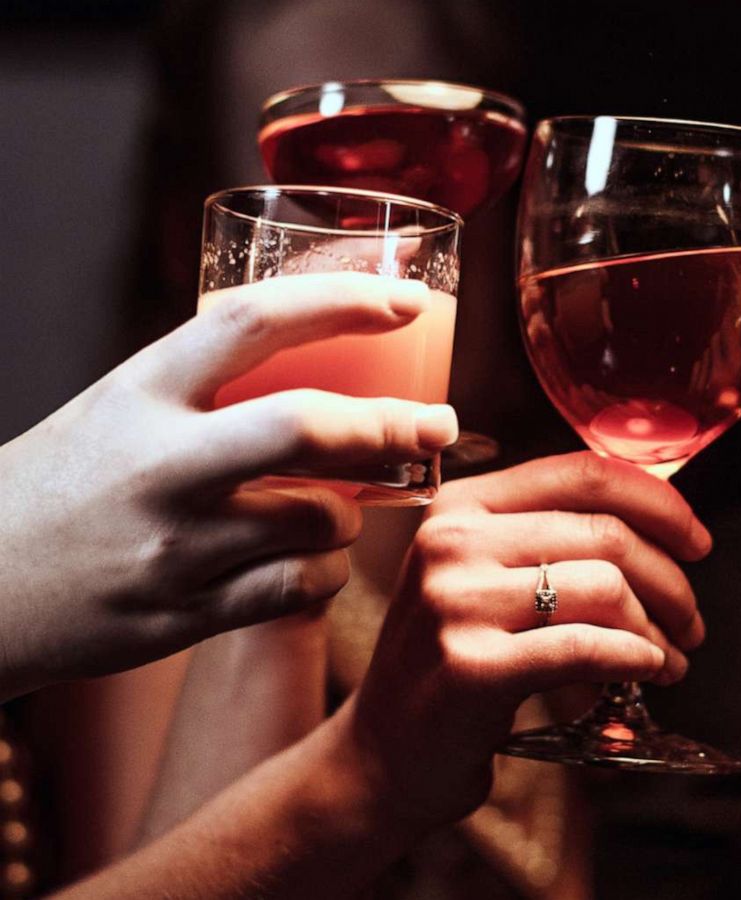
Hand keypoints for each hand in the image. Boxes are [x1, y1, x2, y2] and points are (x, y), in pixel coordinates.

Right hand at [0, 273, 458, 698]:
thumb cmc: (66, 485)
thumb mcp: (119, 408)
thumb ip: (210, 386)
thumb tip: (335, 344)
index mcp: (138, 392)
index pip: (254, 323)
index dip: (343, 300)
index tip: (407, 299)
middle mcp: (156, 466)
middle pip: (307, 429)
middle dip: (394, 425)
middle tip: (439, 423)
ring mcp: (171, 547)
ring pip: (321, 519)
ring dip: (357, 511)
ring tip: (345, 505)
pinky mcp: (182, 616)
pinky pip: (300, 588)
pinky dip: (328, 571)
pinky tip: (314, 559)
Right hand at [344, 451, 710, 826]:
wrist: (382, 756)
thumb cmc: (454, 664)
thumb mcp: (486, 579)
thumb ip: (552, 540)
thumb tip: (665, 523)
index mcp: (462, 506)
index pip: (583, 473)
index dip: (659, 503)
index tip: (697, 542)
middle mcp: (452, 542)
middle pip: (606, 534)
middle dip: (671, 582)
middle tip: (691, 623)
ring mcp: (456, 603)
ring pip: (605, 588)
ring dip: (657, 630)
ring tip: (669, 659)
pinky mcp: (471, 667)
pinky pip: (586, 648)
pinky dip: (635, 658)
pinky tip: (648, 672)